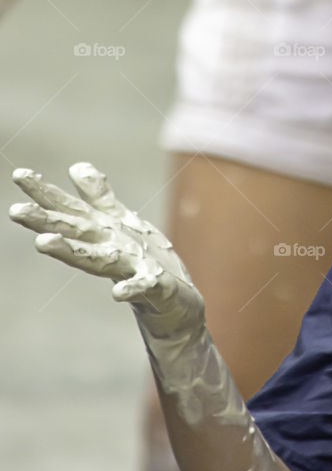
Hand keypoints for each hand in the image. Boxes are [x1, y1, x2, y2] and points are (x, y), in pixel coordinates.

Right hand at [9, 163, 204, 340]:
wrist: (176, 304)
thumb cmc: (143, 261)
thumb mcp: (122, 223)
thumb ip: (99, 197)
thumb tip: (76, 166)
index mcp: (102, 233)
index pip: (70, 210)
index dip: (46, 192)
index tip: (19, 174)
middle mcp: (109, 251)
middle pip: (75, 233)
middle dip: (45, 222)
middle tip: (15, 211)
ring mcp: (130, 269)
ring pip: (97, 259)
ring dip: (70, 252)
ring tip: (44, 242)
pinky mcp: (156, 288)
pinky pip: (144, 287)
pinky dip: (131, 289)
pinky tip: (118, 293)